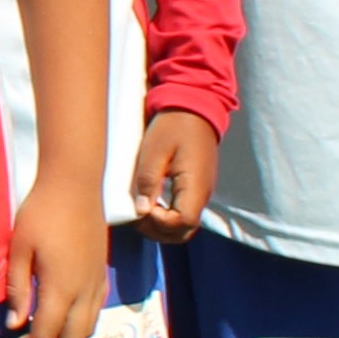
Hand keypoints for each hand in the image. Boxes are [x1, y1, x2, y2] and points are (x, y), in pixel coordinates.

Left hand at [0, 178, 107, 337]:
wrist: (75, 186)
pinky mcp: (102, 277)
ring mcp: (97, 285)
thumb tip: (14, 324)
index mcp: (61, 288)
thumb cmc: (41, 213)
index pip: (44, 336)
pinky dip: (76, 331)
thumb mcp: (19, 250)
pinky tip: (58, 325)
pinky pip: (93, 316)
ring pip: (86, 333)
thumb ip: (17, 290)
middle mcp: (85, 293)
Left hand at [128, 111, 218, 241]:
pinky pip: (183, 211)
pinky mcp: (196, 187)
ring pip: (184, 225)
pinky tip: (150, 204)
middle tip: (136, 216)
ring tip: (140, 212)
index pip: (182, 222)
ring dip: (161, 226)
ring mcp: (201, 191)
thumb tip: (141, 210)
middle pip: (184, 231)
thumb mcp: (154, 150)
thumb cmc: (173, 125)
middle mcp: (202, 193)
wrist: (194, 106)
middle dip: (158, 230)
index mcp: (195, 185)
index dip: (160, 223)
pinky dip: (166, 216)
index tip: (142, 209)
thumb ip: (148, 181)